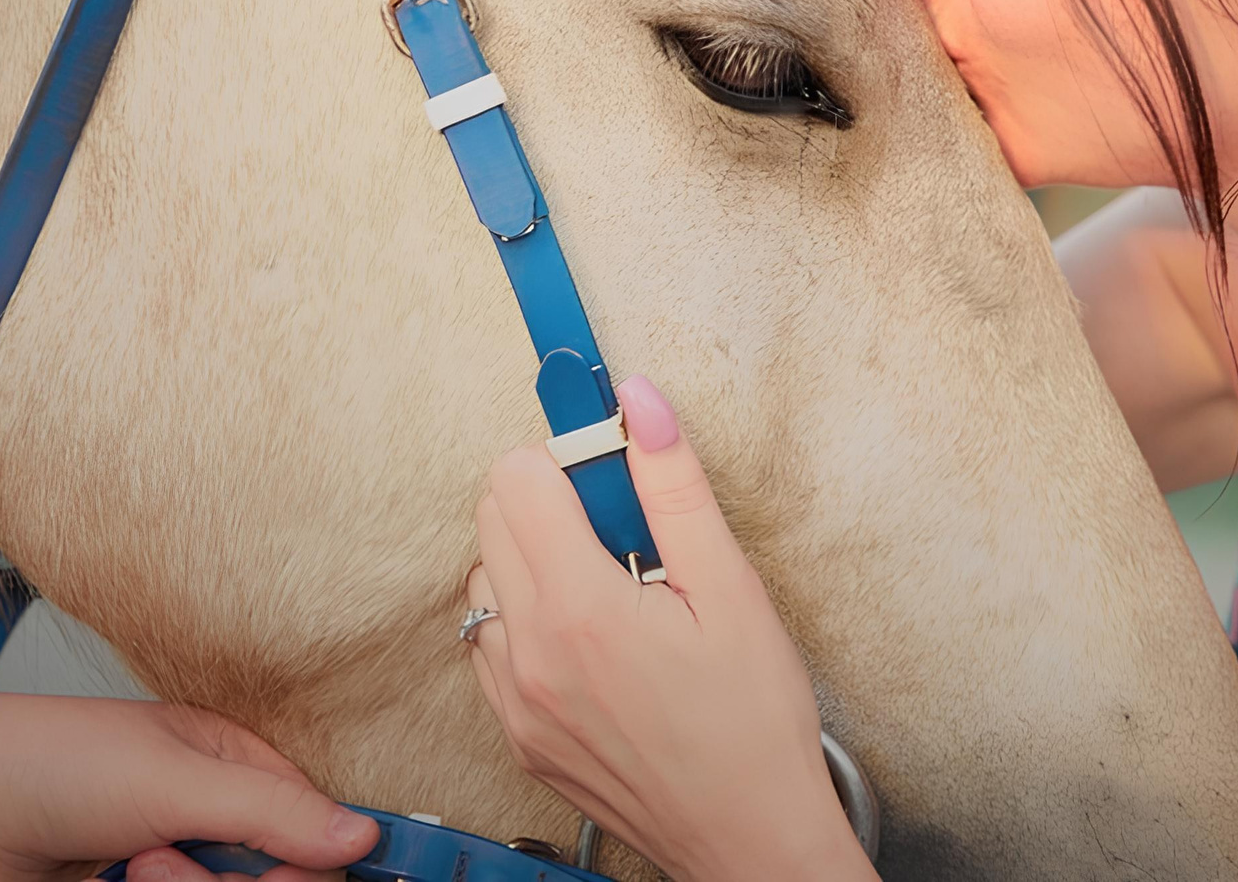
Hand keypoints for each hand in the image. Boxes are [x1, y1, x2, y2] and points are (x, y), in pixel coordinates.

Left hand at [0, 694, 379, 881]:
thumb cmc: (43, 762)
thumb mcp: (174, 776)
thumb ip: (272, 811)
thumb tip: (360, 838)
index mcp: (237, 772)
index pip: (323, 830)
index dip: (340, 861)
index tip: (353, 878)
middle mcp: (211, 830)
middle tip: (173, 864)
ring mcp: (171, 879)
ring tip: (129, 873)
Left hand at [465, 376, 876, 881]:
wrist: (747, 839)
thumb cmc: (752, 721)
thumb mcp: (732, 589)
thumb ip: (674, 486)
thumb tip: (638, 400)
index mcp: (580, 610)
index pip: (516, 479)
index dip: (571, 459)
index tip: (617, 473)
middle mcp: (528, 656)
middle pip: (491, 519)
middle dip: (552, 501)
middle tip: (628, 532)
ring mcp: (513, 702)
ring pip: (485, 580)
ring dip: (535, 560)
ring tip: (615, 589)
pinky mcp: (516, 735)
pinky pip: (489, 642)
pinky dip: (528, 619)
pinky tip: (594, 637)